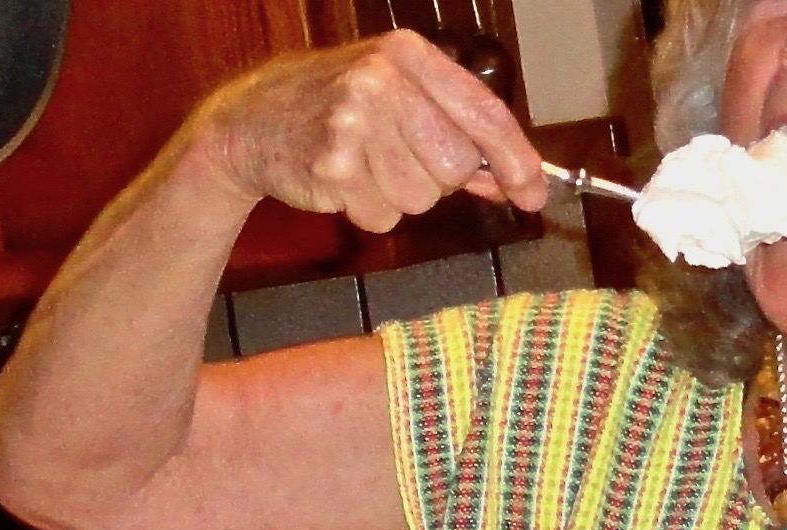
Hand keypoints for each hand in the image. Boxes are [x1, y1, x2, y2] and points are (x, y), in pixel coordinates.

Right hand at [192, 30, 547, 232]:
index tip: (535, 193)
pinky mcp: (333, 166)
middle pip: (456, 167)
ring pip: (420, 199)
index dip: (517, 159)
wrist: (251, 121)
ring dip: (397, 196)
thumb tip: (508, 178)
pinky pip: (382, 216)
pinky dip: (368, 211)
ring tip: (362, 167)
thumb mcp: (395, 99)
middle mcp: (384, 82)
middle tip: (397, 161)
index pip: (484, 114)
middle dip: (436, 179)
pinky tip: (342, 182)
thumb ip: (453, 133)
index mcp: (408, 55)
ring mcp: (355, 123)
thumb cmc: (333, 109)